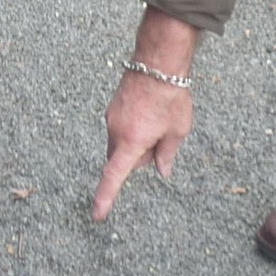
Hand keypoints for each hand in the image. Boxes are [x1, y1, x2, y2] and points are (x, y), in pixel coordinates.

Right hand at [92, 10, 199, 220]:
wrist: (158, 61)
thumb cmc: (170, 96)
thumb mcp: (177, 130)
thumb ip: (167, 154)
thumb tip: (162, 170)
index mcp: (132, 142)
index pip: (114, 176)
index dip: (106, 197)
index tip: (97, 214)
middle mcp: (116, 131)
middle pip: (121, 159)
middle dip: (137, 158)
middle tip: (160, 140)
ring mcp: (112, 117)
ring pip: (121, 142)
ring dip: (137, 141)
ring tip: (158, 120)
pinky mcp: (113, 107)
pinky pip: (120, 127)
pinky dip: (134, 128)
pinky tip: (150, 112)